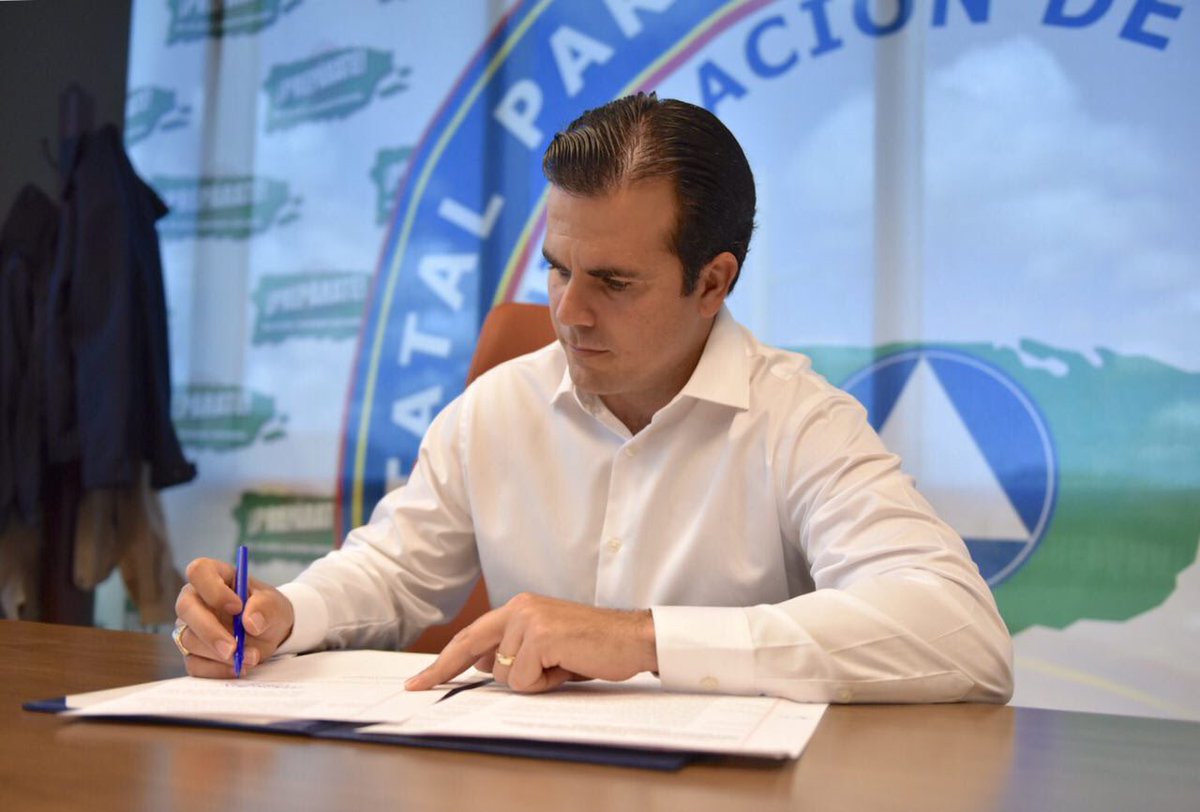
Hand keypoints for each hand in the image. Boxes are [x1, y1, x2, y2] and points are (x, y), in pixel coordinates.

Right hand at [173, 557, 294, 677]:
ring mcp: (189, 626)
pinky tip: (239, 668)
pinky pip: (195, 664)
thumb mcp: (274, 604)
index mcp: (214, 576)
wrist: (269, 632)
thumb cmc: (266, 609)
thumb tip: (250, 623)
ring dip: (219, 654)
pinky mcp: (192, 652)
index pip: (199, 571)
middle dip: (210, 630)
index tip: (237, 606)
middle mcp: (195, 599)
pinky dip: (218, 670)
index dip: (213, 589)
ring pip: (189, 639)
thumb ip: (265, 607)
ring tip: (251, 657)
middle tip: (234, 647)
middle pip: (186, 608)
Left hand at [405, 593, 656, 692]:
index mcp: (520, 607)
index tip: (422, 678)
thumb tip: (480, 664)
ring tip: (561, 667)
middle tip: (417, 686)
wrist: (633, 638)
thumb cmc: (593, 647)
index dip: (445, 659)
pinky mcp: (541, 635)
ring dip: (531, 681)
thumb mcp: (547, 648)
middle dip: (443, 669)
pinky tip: (567, 667)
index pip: (473, 635)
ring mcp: (529, 619)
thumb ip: (513, 651)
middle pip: (470, 644)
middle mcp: (520, 607)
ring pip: (502, 673)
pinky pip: (523, 678)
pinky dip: (544, 683)